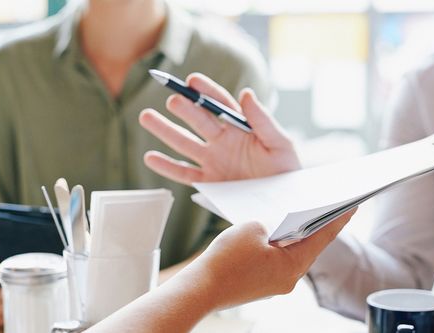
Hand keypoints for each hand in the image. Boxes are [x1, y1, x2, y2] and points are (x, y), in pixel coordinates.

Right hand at [88, 210, 356, 332]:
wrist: (199, 288)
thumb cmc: (226, 259)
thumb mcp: (253, 227)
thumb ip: (273, 222)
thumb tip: (279, 225)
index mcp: (293, 265)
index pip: (323, 237)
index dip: (338, 218)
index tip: (352, 205)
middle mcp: (289, 278)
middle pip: (310, 246)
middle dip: (319, 225)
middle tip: (333, 206)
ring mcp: (275, 283)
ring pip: (293, 253)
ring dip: (299, 234)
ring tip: (307, 215)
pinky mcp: (262, 283)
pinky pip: (277, 259)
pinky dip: (281, 244)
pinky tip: (278, 231)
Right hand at [140, 73, 300, 184]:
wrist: (285, 201)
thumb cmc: (286, 170)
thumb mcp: (280, 144)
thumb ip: (263, 121)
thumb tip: (246, 93)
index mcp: (240, 127)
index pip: (220, 104)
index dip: (206, 91)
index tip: (192, 80)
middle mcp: (223, 140)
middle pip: (198, 120)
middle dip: (185, 108)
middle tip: (173, 99)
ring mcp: (214, 160)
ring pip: (185, 143)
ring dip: (165, 130)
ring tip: (146, 116)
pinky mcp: (209, 182)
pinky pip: (184, 173)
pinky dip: (167, 167)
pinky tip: (150, 157)